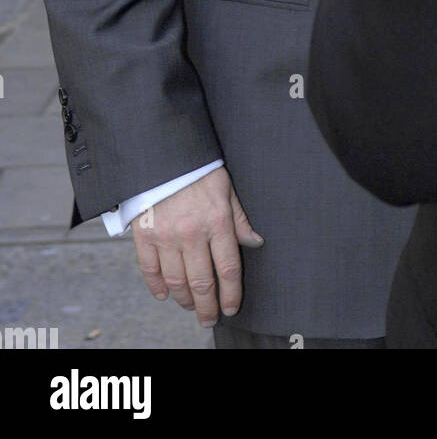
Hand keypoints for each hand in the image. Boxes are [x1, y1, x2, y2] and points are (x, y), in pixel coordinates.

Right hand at [132, 167, 262, 326]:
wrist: (164, 153)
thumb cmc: (199, 170)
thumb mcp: (227, 189)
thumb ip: (240, 219)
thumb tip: (255, 242)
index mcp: (217, 222)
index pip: (228, 269)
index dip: (231, 294)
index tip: (231, 308)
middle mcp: (192, 233)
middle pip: (202, 282)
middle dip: (208, 307)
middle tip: (210, 319)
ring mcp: (166, 236)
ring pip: (176, 281)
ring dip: (185, 299)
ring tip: (191, 306)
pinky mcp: (144, 235)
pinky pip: (150, 270)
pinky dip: (157, 287)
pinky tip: (165, 295)